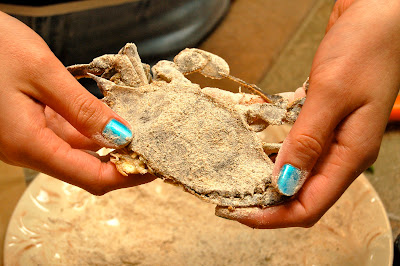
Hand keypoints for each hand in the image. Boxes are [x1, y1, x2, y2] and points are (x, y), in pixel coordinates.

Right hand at [0, 12, 154, 193]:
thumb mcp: (41, 73)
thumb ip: (82, 108)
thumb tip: (120, 134)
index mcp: (28, 144)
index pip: (91, 178)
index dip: (126, 176)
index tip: (153, 167)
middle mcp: (26, 148)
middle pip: (85, 167)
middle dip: (121, 159)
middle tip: (152, 144)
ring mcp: (25, 135)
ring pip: (76, 148)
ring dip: (107, 140)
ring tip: (138, 125)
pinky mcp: (25, 121)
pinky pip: (64, 131)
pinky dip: (89, 125)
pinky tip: (108, 112)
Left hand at [216, 0, 399, 227]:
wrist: (378, 13)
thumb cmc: (366, 48)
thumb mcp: (332, 95)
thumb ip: (308, 141)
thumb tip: (283, 183)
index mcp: (351, 154)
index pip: (310, 206)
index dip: (274, 217)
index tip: (239, 213)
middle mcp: (341, 152)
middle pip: (302, 194)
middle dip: (266, 203)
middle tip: (231, 198)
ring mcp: (331, 136)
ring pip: (296, 171)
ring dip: (267, 178)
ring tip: (237, 177)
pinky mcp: (321, 120)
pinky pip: (294, 143)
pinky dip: (272, 148)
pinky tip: (252, 143)